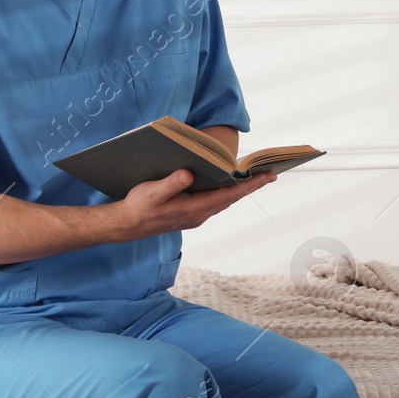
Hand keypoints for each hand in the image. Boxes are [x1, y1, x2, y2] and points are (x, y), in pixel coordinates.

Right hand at [114, 168, 276, 239]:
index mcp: (194, 209)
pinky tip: (228, 182)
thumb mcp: (151, 193)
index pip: (229, 195)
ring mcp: (196, 215)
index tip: (268, 176)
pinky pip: (215, 201)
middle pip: (232, 198)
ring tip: (257, 176)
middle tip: (271, 172)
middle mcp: (200, 214)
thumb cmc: (138, 207)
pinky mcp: (191, 213)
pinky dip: (226, 191)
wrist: (127, 225)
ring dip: (240, 188)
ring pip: (225, 200)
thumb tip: (188, 174)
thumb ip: (170, 184)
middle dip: (252, 185)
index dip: (250, 185)